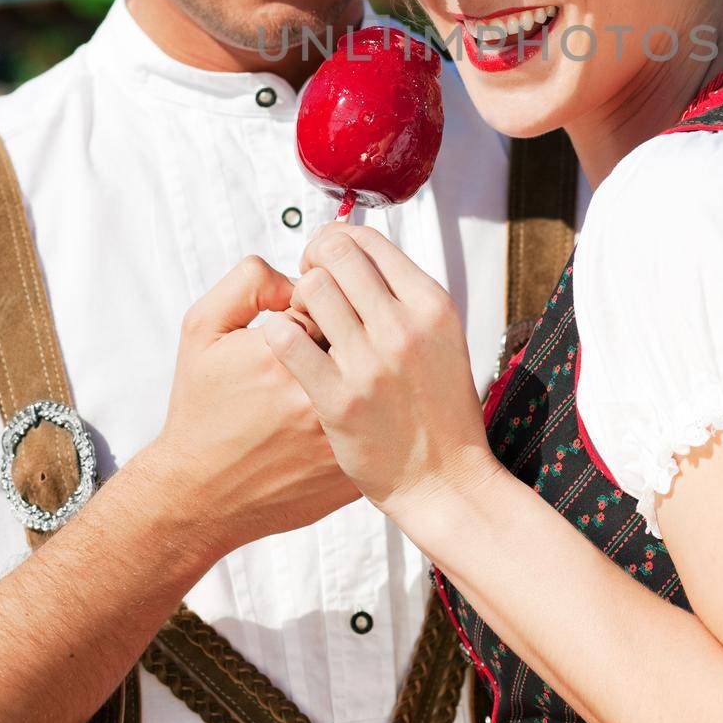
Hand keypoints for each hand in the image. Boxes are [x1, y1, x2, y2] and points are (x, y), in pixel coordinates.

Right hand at [147, 255, 358, 554]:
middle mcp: (315, 395)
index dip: (314, 305)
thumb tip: (296, 275)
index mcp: (282, 354)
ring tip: (325, 379)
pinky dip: (363, 410)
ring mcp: (336, 436)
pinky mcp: (350, 467)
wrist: (200, 496)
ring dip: (354, 369)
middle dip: (340, 331)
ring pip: (368, 377)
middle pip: (357, 334)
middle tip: (315, 348)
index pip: (331, 297)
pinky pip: (375, 419)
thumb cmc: (201, 412)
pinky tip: (337, 412)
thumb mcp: (203, 329)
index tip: (301, 319)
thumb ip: (248, 282)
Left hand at [262, 224, 498, 535]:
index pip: (369, 241)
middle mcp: (403, 327)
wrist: (444, 481)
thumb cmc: (440, 410)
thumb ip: (407, 296)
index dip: (337, 242)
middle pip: (336, 256)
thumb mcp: (443, 338)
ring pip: (311, 290)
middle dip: (313, 261)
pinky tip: (285, 346)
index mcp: (431, 305)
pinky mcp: (338, 400)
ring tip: (302, 322)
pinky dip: (279, 334)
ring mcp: (371, 364)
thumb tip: (364, 254)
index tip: (327, 259)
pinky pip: (288, 340)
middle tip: (308, 284)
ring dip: (298, 300)